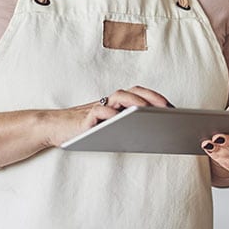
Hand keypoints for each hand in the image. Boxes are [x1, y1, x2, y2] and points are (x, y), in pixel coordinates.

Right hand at [46, 85, 171, 147]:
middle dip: (151, 97)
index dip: (156, 98)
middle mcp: (109, 102)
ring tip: (148, 110)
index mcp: (117, 105)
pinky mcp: (85, 117)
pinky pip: (99, 111)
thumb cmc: (86, 130)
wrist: (55, 129)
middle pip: (133, 92)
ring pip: (119, 97)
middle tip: (167, 107)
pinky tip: (120, 119)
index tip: (174, 107)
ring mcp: (98, 107)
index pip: (140, 95)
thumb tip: (152, 136)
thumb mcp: (109, 130)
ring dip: (135, 101)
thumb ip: (125, 129)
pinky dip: (110, 114)